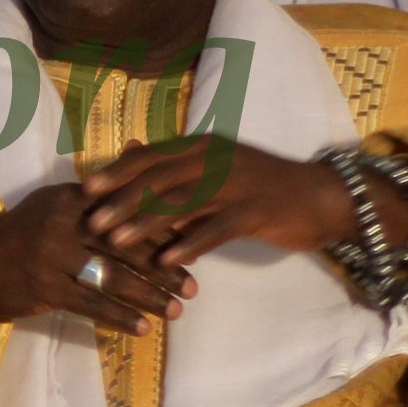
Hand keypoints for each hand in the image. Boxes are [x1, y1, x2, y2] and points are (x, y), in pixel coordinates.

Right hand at [0, 183, 193, 346]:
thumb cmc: (23, 233)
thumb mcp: (58, 200)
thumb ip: (103, 182)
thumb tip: (141, 145)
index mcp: (72, 197)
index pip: (128, 210)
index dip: (164, 228)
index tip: (193, 245)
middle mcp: (63, 223)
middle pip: (126, 245)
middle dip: (164, 268)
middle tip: (194, 286)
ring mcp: (52, 256)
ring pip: (113, 277)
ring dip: (149, 296)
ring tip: (177, 310)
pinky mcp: (44, 287)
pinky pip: (91, 304)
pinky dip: (120, 317)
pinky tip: (143, 329)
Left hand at [80, 136, 407, 279]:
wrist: (322, 196)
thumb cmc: (262, 184)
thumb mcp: (216, 166)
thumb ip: (173, 162)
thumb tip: (129, 149)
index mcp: (203, 146)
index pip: (152, 156)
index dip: (117, 172)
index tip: (85, 189)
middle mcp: (216, 159)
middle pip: (160, 179)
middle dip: (122, 200)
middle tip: (90, 220)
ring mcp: (237, 184)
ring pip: (182, 203)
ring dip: (145, 222)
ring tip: (114, 241)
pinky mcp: (255, 212)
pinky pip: (215, 228)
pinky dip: (189, 243)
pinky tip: (166, 260)